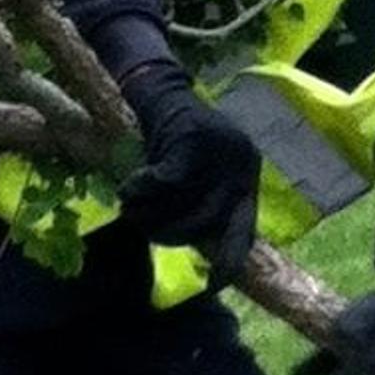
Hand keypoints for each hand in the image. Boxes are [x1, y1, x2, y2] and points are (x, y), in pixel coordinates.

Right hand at [117, 78, 261, 274]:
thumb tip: (200, 252)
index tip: (213, 286)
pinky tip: (127, 188)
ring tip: (131, 210)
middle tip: (145, 229)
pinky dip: (140, 189)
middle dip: (170, 233)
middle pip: (205, 222)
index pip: (245, 231)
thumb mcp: (201, 174)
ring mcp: (219, 149)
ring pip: (181, 204)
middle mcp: (240, 164)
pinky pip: (164, 181)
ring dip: (148, 214)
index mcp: (247, 177)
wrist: (161, 89)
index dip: (229, 262)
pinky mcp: (191, 136)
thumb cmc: (177, 138)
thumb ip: (204, 207)